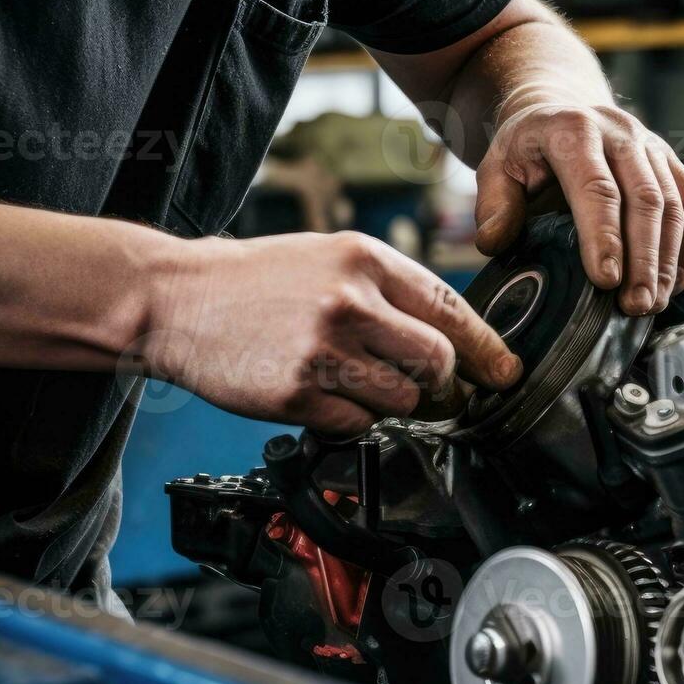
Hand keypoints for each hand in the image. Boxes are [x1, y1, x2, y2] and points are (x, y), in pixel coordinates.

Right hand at [144, 231, 520, 435]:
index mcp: (364, 260)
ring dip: (393, 403)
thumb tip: (453, 337)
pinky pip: (358, 424)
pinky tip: (322, 395)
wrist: (177, 299)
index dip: (488, 348)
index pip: (451, 308)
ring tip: (356, 384)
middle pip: (439, 361)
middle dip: (442, 384)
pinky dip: (351, 420)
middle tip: (430, 389)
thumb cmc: (257, 281)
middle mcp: (350, 302)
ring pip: (403, 399)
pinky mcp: (299, 394)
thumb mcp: (329, 258)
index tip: (505, 372)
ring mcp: (325, 350)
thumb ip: (389, 290)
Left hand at [473, 101, 683, 315]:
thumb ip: (493, 203)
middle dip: (645, 259)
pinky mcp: (672, 162)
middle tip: (637, 305)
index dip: (604, 236)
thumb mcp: (496, 166)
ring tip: (654, 303)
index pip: (597, 188)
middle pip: (646, 199)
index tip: (605, 280)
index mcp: (574, 130)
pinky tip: (680, 282)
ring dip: (670, 260)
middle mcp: (621, 132)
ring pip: (676, 204)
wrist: (559, 109)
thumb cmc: (527, 148)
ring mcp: (652, 146)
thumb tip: (495, 242)